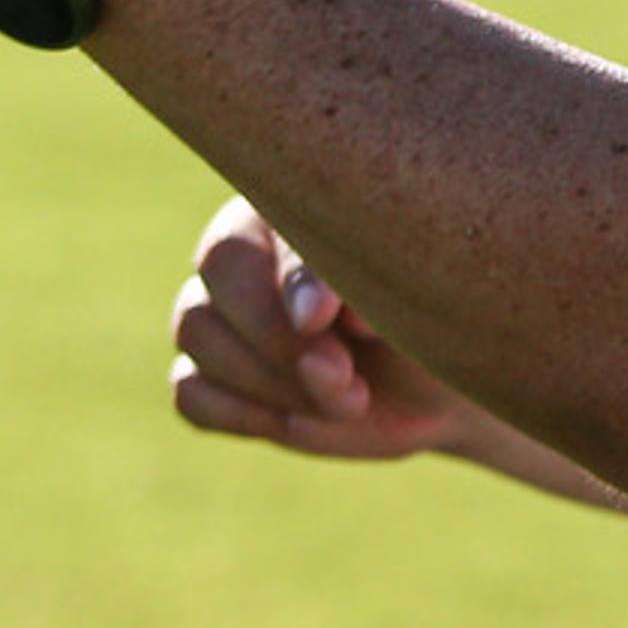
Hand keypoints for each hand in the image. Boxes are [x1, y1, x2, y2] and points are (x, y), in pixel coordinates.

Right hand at [170, 199, 482, 462]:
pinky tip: (302, 419)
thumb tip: (310, 314)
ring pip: (196, 336)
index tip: (325, 322)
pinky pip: (191, 393)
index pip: (247, 237)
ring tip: (349, 400)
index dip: (282, 286)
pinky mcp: (213, 377)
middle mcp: (241, 254)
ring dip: (270, 384)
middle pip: (208, 287)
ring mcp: (219, 315)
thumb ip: (361, 288)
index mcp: (282, 208)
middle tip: (346, 376)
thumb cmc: (427, 316)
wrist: (435, 385)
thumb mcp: (413, 294)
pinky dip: (243, 414)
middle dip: (275, 346)